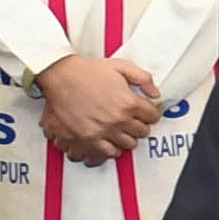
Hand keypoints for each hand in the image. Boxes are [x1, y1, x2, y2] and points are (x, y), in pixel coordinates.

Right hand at [36, 53, 160, 165]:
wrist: (62, 77)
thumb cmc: (88, 72)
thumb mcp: (121, 67)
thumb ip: (143, 79)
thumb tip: (155, 93)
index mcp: (128, 101)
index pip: (153, 116)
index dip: (150, 113)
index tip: (146, 112)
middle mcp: (118, 118)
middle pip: (143, 132)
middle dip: (141, 125)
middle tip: (134, 120)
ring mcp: (104, 130)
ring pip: (129, 144)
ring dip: (128, 137)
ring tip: (123, 129)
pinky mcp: (89, 138)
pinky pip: (110, 152)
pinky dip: (114, 148)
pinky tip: (112, 140)